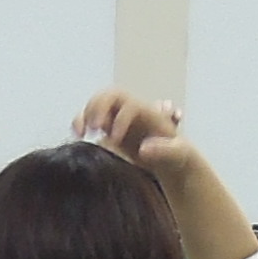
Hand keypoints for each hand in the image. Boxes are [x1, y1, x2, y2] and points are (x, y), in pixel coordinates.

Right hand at [73, 89, 193, 170]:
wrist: (171, 163)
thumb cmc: (178, 156)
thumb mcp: (179, 154)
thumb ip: (165, 151)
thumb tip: (143, 149)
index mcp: (148, 112)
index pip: (129, 105)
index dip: (120, 119)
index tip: (115, 139)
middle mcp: (131, 110)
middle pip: (110, 96)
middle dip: (99, 108)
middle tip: (95, 128)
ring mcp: (118, 117)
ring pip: (96, 104)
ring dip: (85, 114)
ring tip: (81, 132)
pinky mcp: (108, 128)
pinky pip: (89, 118)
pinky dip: (80, 123)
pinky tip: (78, 136)